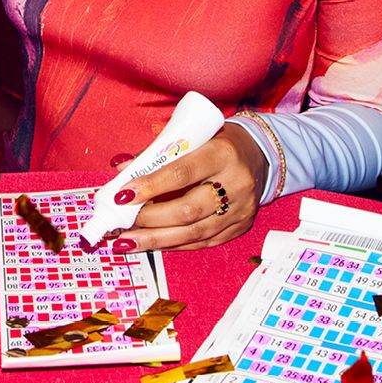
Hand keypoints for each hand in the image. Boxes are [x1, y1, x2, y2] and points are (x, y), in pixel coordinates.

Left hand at [107, 126, 266, 253]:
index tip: (123, 195)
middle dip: (150, 219)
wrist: (259, 154)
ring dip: (157, 239)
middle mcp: (235, 183)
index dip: (150, 186)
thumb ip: (159, 153)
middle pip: (188, 209)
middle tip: (122, 224)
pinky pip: (204, 242)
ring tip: (128, 242)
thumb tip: (122, 169)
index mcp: (222, 153)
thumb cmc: (217, 142)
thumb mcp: (193, 137)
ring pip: (194, 232)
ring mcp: (240, 209)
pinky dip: (175, 245)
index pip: (182, 173)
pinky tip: (153, 244)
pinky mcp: (240, 226)